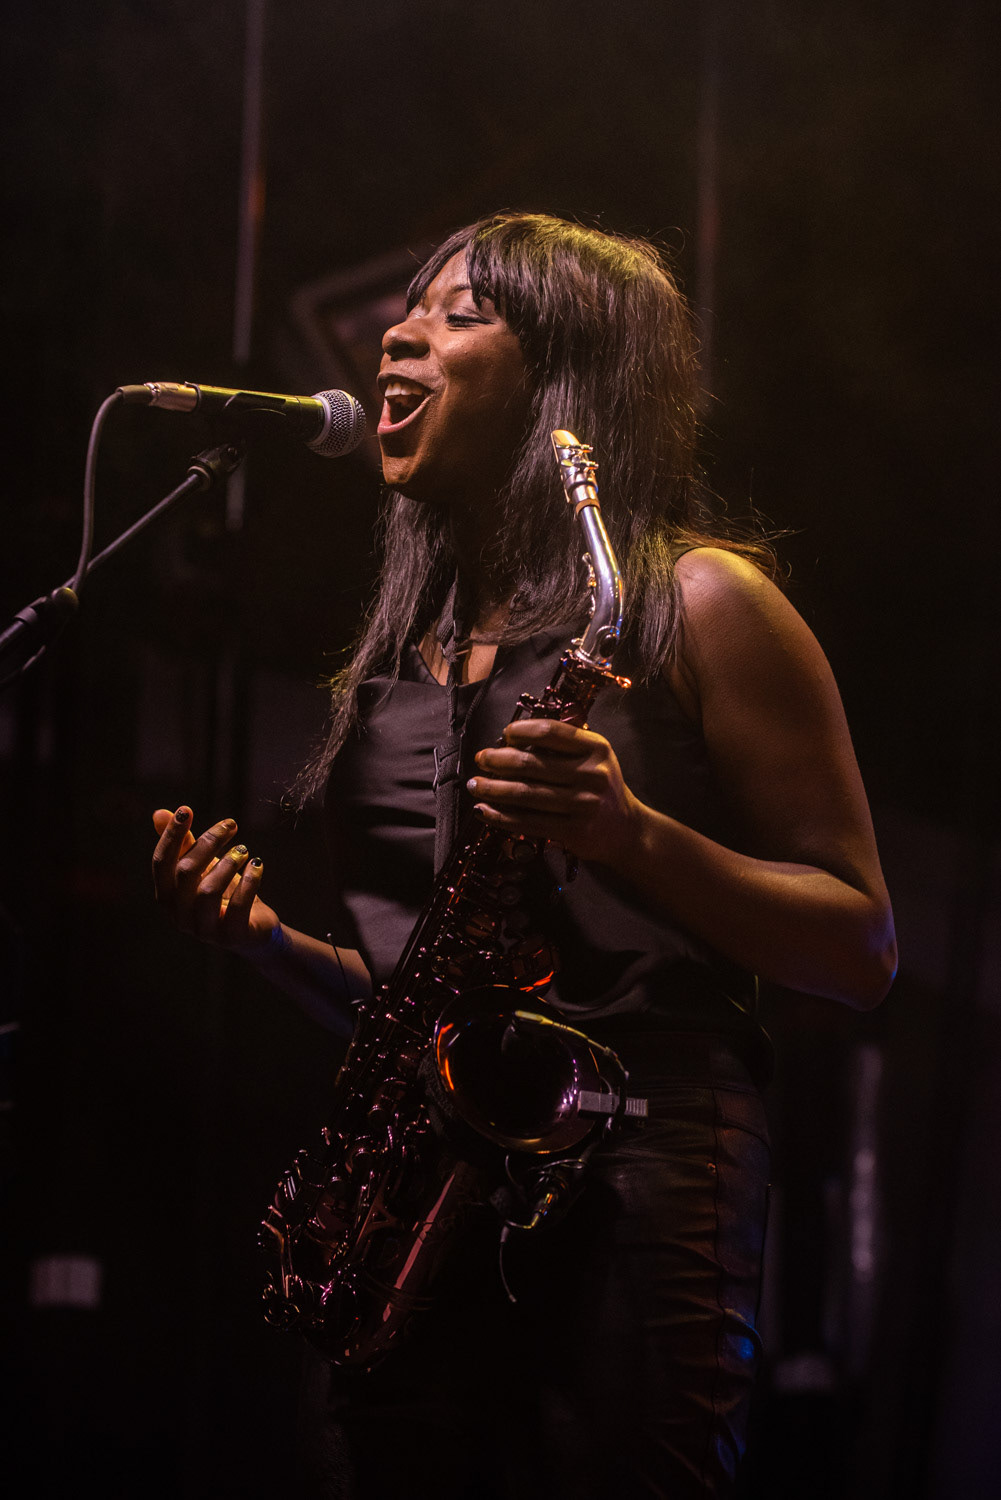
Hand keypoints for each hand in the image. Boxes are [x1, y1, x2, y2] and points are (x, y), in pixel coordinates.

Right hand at [151, 805, 279, 955]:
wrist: (254, 930)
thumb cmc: (223, 894)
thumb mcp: (203, 867)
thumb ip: (183, 844)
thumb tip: (159, 812)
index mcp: (166, 897)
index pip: (162, 863)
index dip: (172, 835)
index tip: (186, 809)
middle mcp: (180, 916)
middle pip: (185, 873)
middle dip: (208, 843)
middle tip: (230, 825)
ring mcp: (205, 930)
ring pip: (208, 891)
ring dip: (228, 863)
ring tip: (243, 850)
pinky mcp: (232, 937)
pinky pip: (238, 907)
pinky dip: (249, 882)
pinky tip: (257, 865)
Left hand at [466, 719, 639, 864]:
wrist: (626, 830)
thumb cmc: (602, 788)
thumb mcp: (595, 758)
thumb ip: (566, 745)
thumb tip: (514, 739)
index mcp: (596, 749)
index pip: (550, 732)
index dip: (521, 731)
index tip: (505, 735)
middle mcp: (591, 775)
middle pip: (531, 763)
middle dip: (497, 761)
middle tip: (481, 760)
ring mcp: (582, 804)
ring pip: (524, 794)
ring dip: (493, 789)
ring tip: (475, 785)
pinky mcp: (572, 831)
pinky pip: (528, 821)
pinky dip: (501, 816)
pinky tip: (485, 811)